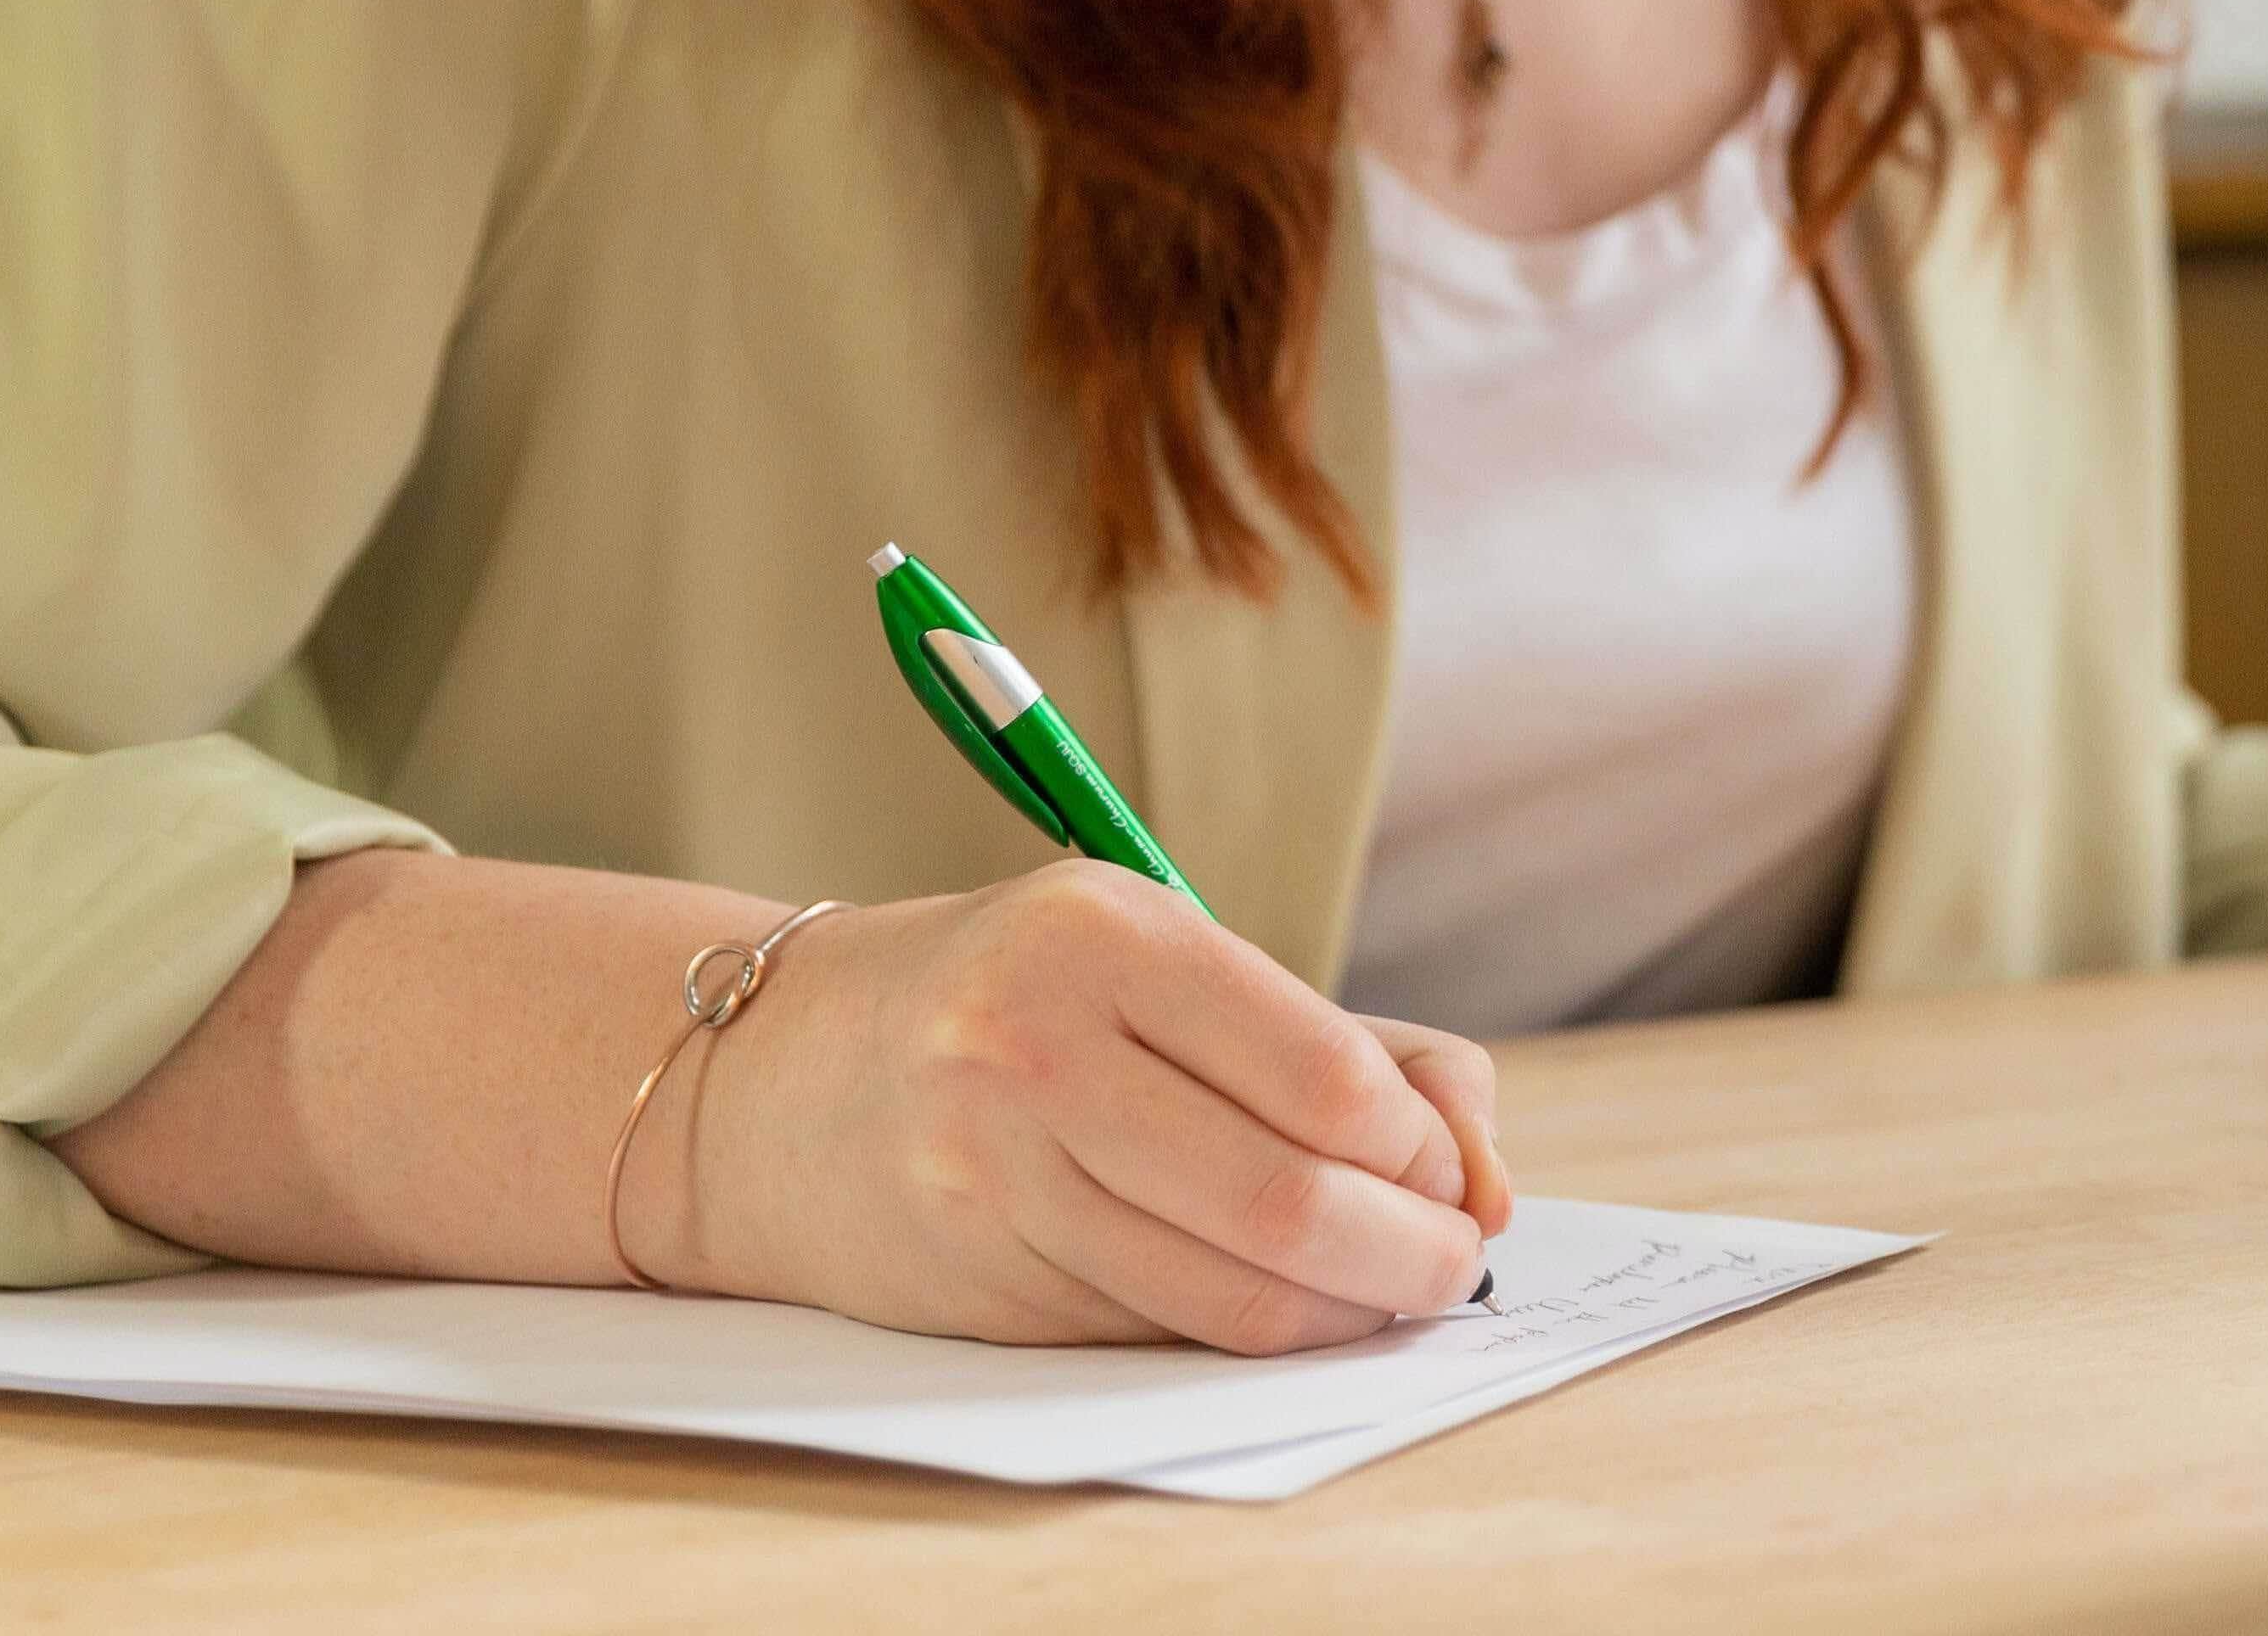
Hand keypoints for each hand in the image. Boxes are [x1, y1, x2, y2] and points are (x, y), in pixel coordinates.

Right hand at [655, 864, 1515, 1349]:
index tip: (1450, 1172)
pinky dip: (1247, 1333)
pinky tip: (1281, 1307)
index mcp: (1102, 934)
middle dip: (1408, 1254)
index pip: (1322, 1078)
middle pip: (1286, 1202)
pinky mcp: (977, 1278)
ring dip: (1342, 1314)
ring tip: (1383, 1292)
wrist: (780, 1075)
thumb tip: (1486, 1180)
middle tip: (1450, 1263)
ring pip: (1227, 1294)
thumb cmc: (1024, 997)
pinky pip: (1156, 1329)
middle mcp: (1033, 1048)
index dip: (1418, 1151)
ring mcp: (992, 1173)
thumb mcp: (1173, 957)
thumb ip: (1360, 1050)